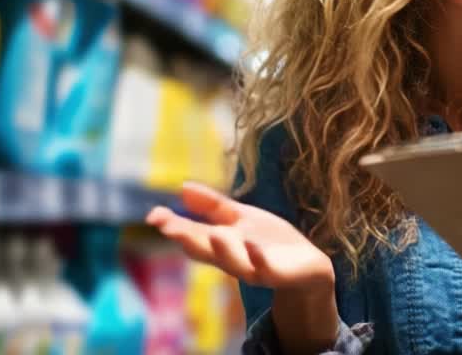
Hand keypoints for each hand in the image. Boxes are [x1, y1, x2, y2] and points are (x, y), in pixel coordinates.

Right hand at [147, 182, 338, 350]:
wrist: (308, 268)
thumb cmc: (269, 242)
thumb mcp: (240, 218)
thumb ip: (212, 206)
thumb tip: (181, 187)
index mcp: (221, 243)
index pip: (192, 234)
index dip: (172, 226)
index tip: (153, 215)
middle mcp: (232, 257)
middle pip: (206, 251)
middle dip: (187, 239)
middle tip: (169, 227)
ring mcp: (254, 268)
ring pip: (233, 263)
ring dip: (222, 251)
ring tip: (213, 234)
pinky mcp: (277, 274)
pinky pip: (265, 269)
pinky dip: (257, 259)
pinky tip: (252, 245)